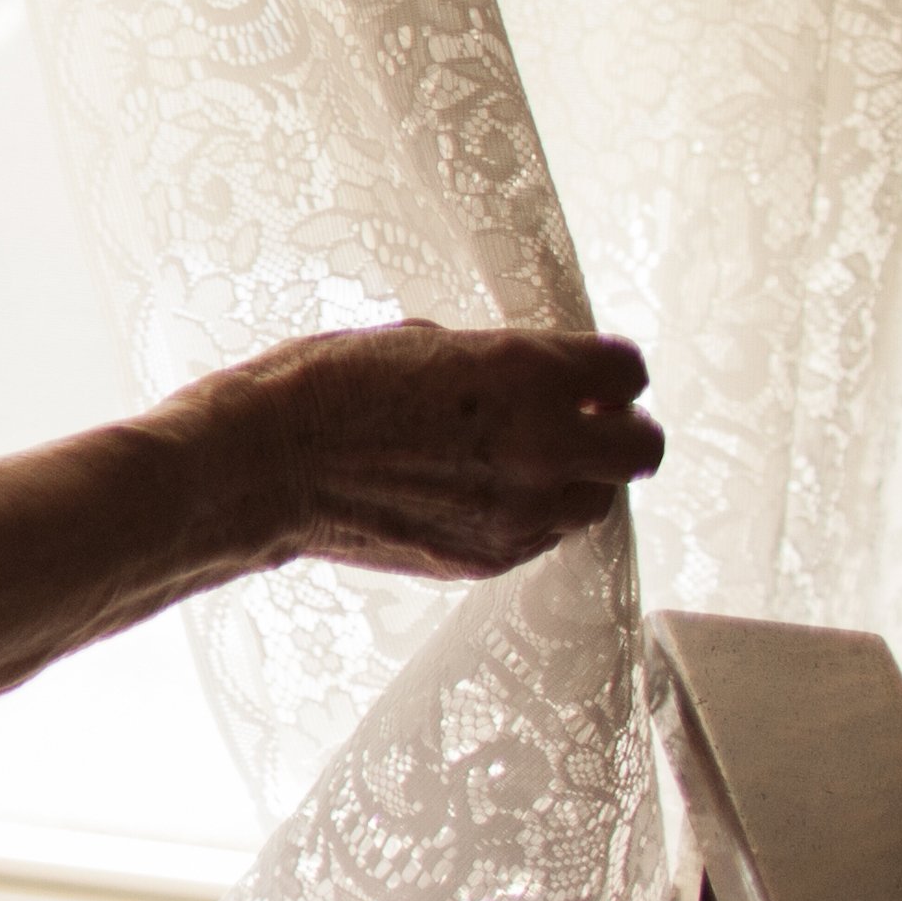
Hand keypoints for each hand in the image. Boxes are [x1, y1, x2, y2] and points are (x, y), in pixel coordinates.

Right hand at [151, 322, 665, 585]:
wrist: (258, 469)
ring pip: (597, 500)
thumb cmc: (318, 388)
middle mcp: (540, 445)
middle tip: (577, 422)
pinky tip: (476, 493)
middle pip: (642, 449)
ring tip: (520, 463)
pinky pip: (543, 536)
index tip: (581, 373)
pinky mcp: (490, 557)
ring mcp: (519, 512)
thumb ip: (489, 361)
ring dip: (574, 478)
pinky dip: (528, 514)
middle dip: (616, 431)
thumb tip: (520, 378)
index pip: (627, 372)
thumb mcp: (413, 343)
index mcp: (524, 373)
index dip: (604, 370)